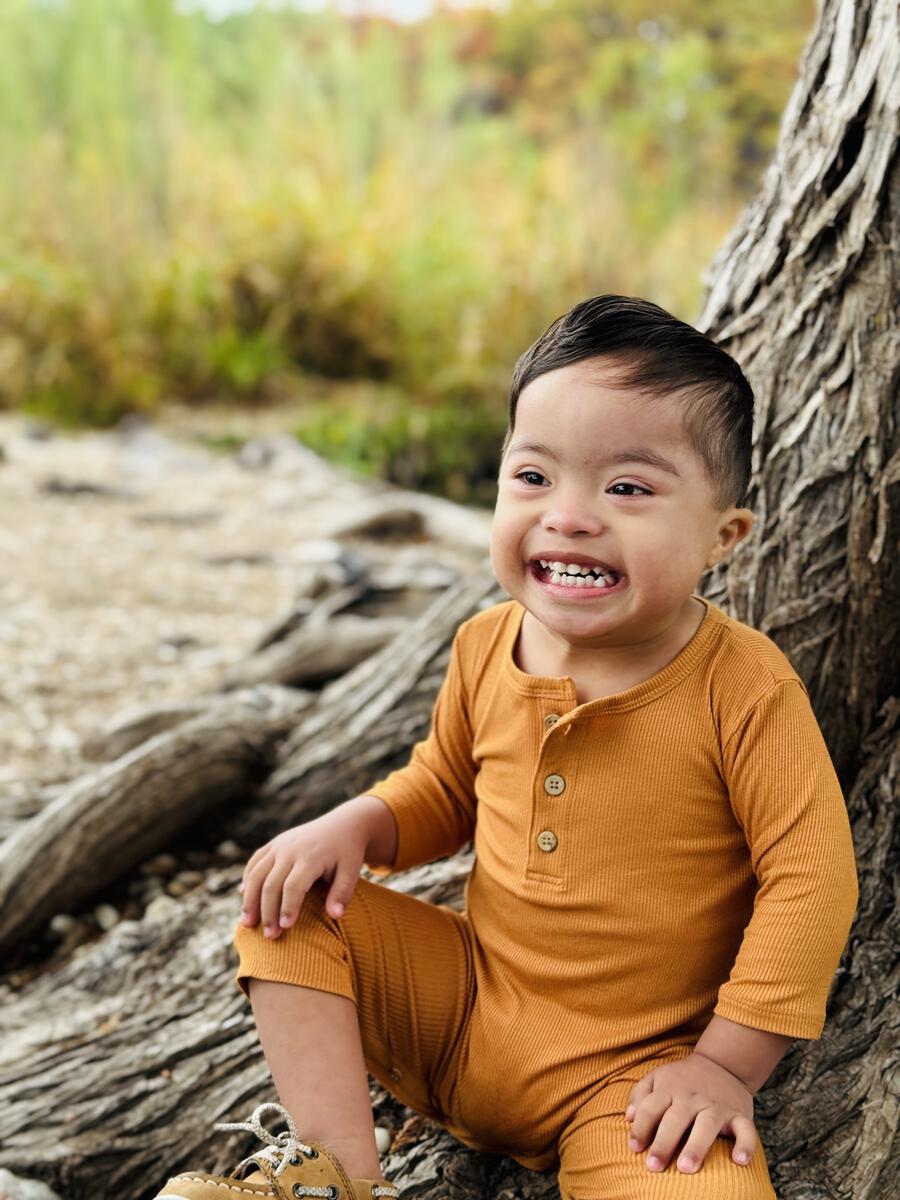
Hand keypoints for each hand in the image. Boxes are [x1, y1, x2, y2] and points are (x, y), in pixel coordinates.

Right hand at [238, 806, 368, 938]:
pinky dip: (247, 881)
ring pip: (256, 873)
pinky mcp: (273, 844)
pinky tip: (243, 898)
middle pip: (271, 883)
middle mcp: (290, 849)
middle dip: (267, 912)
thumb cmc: (348, 853)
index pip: (294, 885)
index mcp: (311, 857)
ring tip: (246, 924)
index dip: (288, 907)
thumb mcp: (352, 870)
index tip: (286, 928)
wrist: (343, 824)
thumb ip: (343, 893)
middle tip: (269, 936)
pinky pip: (254, 862)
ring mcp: (279, 845)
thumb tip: (335, 916)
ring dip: (249, 899)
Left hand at [625, 1051, 756, 1173]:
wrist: (722, 1064)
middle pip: (676, 1118)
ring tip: (686, 1167)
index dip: (641, 1127)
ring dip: (696, 1146)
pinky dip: (746, 1144)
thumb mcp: (658, 1077)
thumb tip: (628, 1118)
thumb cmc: (683, 1079)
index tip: (634, 1148)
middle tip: (654, 1166)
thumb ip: (640, 1094)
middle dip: (664, 1142)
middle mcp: (692, 1097)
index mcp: (670, 1089)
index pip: (651, 1108)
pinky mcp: (739, 1114)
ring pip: (707, 1125)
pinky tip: (740, 1160)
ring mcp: (717, 1105)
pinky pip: (746, 1129)